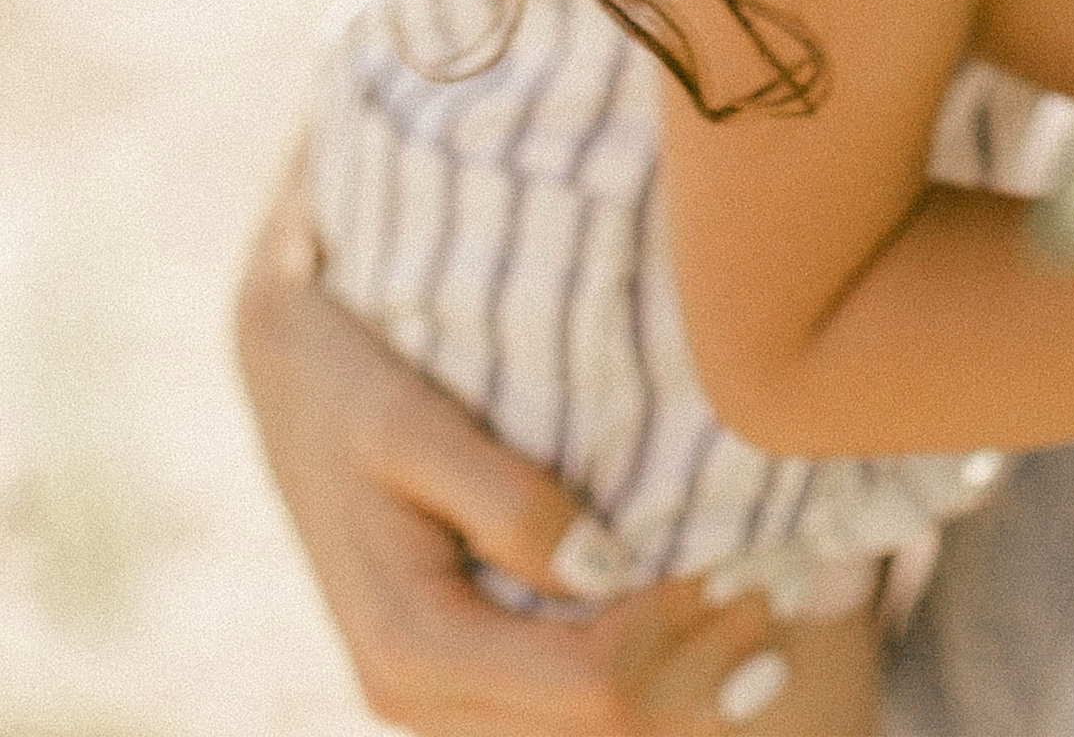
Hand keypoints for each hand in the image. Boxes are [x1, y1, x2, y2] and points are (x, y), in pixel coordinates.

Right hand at [236, 160, 788, 735]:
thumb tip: (608, 568)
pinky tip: (721, 634)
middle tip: (784, 570)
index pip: (588, 686)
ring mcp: (441, 697)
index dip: (680, 630)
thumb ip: (507, 498)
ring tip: (771, 596)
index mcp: (411, 647)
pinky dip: (657, 679)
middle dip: (703, 661)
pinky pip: (572, 711)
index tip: (742, 549)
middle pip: (605, 732)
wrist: (288, 373)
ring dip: (692, 680)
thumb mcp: (413, 422)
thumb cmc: (354, 379)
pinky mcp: (463, 671)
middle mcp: (420, 697)